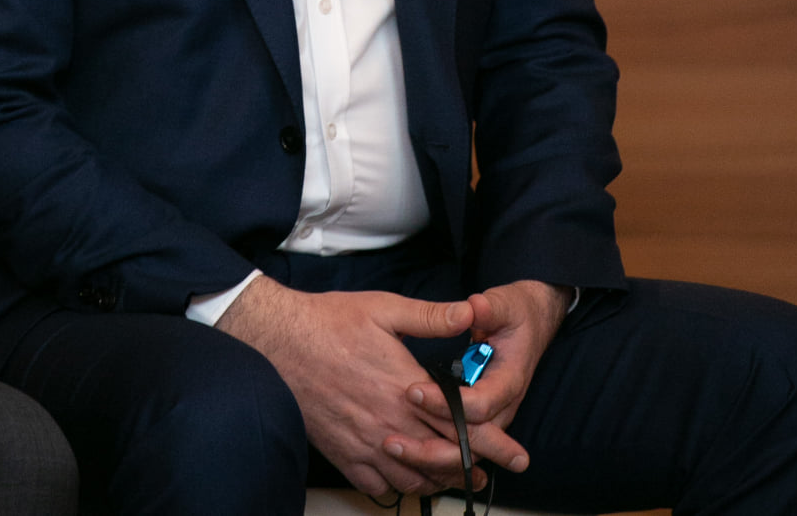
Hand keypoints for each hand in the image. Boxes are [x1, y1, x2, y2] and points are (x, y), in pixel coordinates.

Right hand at [219, 276, 512, 497]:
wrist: (280, 342)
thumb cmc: (330, 321)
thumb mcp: (385, 308)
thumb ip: (431, 316)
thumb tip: (469, 313)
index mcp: (406, 388)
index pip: (460, 424)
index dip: (492, 441)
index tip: (516, 452)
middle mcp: (389, 423)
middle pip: (443, 459)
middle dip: (472, 467)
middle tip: (489, 474)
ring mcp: (366, 444)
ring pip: (413, 480)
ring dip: (438, 480)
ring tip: (455, 478)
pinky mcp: (344, 455)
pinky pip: (379, 488)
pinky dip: (399, 488)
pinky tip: (407, 478)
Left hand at [401, 280, 569, 479]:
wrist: (530, 325)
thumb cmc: (515, 314)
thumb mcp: (505, 304)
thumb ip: (489, 308)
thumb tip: (471, 308)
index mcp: (509, 380)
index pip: (480, 404)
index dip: (447, 403)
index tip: (413, 390)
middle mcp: (502, 406)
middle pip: (471, 441)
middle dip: (433, 446)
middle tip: (393, 441)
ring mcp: (491, 416)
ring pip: (463, 451)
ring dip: (429, 456)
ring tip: (392, 449)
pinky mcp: (478, 418)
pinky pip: (457, 445)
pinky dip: (433, 454)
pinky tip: (404, 454)